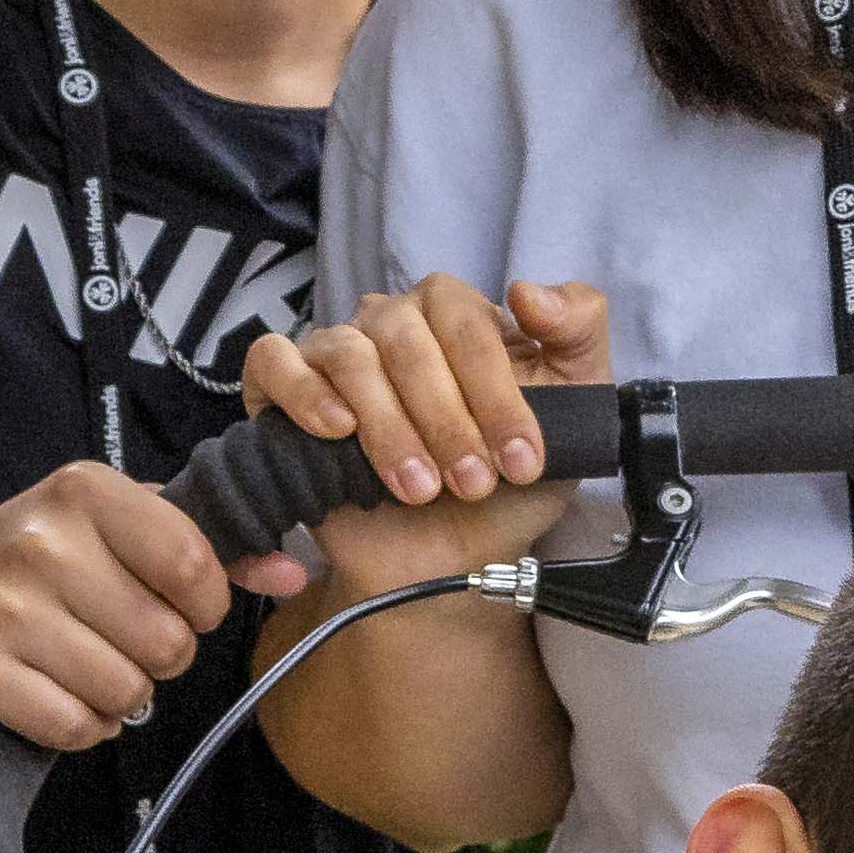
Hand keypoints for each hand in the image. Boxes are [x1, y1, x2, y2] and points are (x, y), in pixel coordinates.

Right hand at [0, 461, 237, 750]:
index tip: (179, 606)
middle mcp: (42, 541)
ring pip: (125, 692)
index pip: (195, 565)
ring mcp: (3, 606)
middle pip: (166, 641)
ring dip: (118, 697)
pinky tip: (52, 695)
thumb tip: (296, 569)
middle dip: (160, 658)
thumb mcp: (112, 530)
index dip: (203, 606)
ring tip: (81, 666)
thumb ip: (208, 546)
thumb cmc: (34, 563)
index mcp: (85, 491)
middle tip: (118, 641)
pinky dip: (79, 728)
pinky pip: (75, 727)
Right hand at [231, 276, 610, 598]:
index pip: (468, 321)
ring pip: (350, 356)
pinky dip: (305, 393)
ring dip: (391, 429)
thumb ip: (579, 334)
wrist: (450, 561)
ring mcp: (334, 351)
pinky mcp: (282, 389)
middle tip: (472, 484)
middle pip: (407, 340)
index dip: (496, 393)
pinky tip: (339, 431)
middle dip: (448, 421)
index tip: (522, 461)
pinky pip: (274, 361)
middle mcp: (390, 321)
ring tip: (420, 489)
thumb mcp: (574, 411)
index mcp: (455, 314)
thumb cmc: (505, 484)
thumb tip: (530, 291)